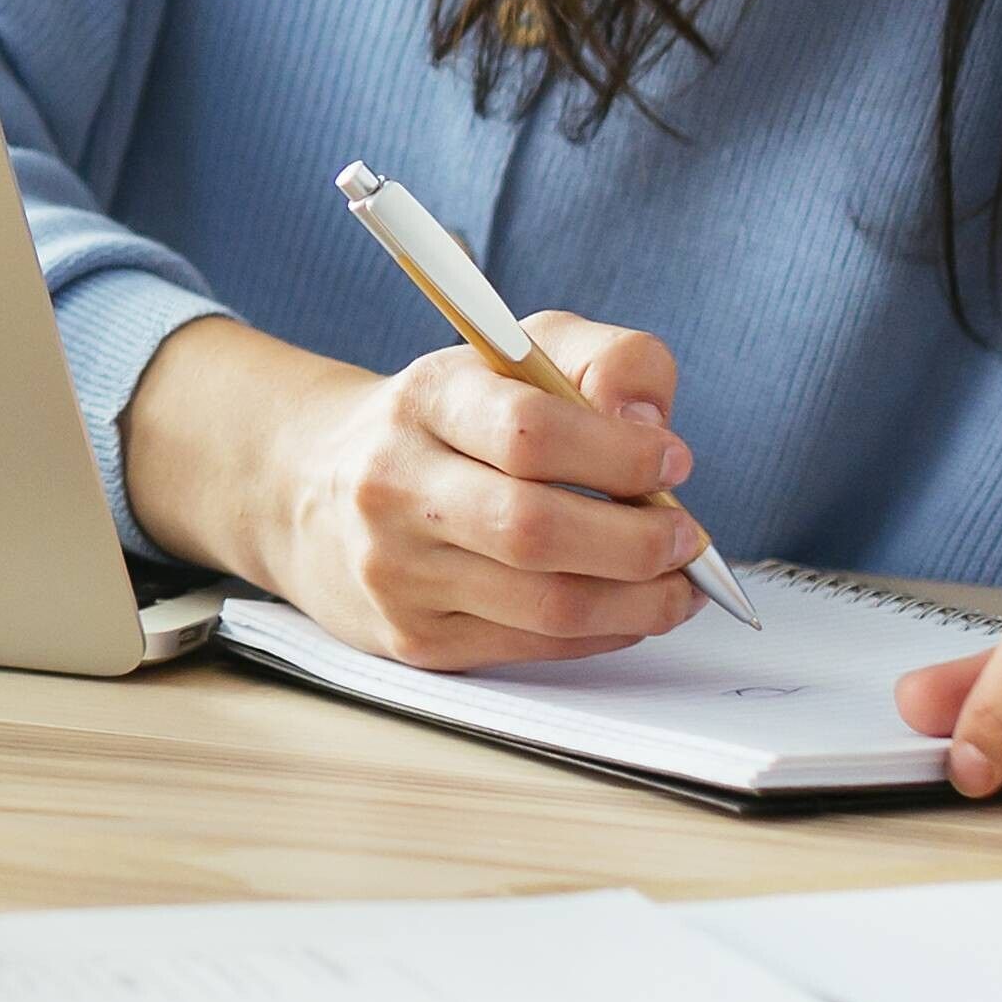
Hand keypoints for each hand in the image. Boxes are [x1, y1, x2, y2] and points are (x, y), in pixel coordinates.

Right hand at [125, 309, 713, 667]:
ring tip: (676, 584)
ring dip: (639, 602)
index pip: (529, 432)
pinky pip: (533, 648)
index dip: (619, 455)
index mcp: (426, 399)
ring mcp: (397, 570)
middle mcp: (395, 485)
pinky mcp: (413, 638)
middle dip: (639, 542)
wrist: (313, 488)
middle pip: (536, 530)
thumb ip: (611, 359)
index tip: (674, 460)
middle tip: (687, 538)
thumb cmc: (446, 419)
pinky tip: (628, 609)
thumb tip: (650, 429)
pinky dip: (603, 634)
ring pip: (546, 605)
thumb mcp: (520, 353)